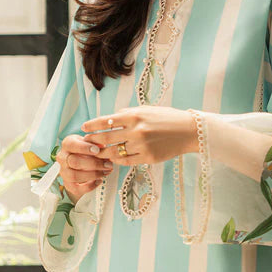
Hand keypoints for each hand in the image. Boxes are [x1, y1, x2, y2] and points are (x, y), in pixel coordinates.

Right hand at [56, 134, 113, 203]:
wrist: (81, 160)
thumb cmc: (87, 149)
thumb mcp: (91, 142)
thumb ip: (96, 143)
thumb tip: (103, 147)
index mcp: (67, 144)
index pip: (71, 145)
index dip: (84, 148)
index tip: (97, 150)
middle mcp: (62, 157)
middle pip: (74, 162)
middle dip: (93, 164)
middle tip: (108, 164)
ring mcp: (63, 171)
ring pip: (74, 175)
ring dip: (92, 175)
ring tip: (105, 172)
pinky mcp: (67, 184)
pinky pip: (75, 188)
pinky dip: (89, 186)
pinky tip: (99, 181)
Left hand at [81, 105, 197, 166]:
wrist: (187, 131)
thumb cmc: (167, 118)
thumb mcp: (147, 110)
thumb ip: (128, 114)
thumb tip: (111, 118)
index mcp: (134, 115)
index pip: (106, 121)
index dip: (92, 125)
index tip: (84, 128)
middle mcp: (136, 130)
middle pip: (107, 138)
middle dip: (93, 141)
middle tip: (86, 143)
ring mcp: (141, 145)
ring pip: (115, 152)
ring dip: (103, 153)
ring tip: (97, 154)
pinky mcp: (148, 157)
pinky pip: (127, 161)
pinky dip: (118, 160)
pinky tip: (114, 159)